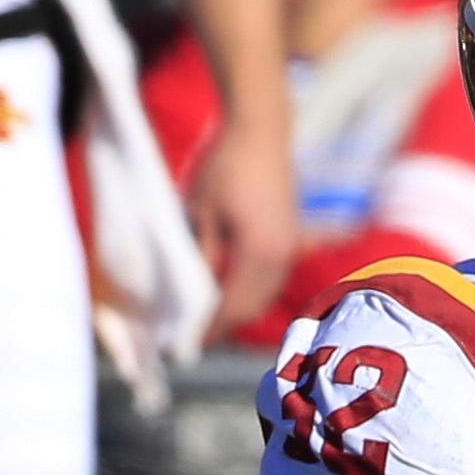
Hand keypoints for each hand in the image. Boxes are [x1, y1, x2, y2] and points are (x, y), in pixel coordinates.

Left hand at [182, 123, 301, 336]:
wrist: (261, 130)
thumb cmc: (226, 165)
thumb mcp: (200, 213)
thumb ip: (201, 258)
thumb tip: (192, 298)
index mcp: (259, 252)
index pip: (233, 306)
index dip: (209, 329)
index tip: (184, 344)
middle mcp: (282, 254)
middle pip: (252, 308)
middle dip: (223, 326)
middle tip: (190, 337)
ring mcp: (290, 245)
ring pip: (264, 296)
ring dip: (238, 311)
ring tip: (205, 320)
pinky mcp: (290, 236)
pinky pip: (271, 279)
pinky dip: (250, 293)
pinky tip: (227, 295)